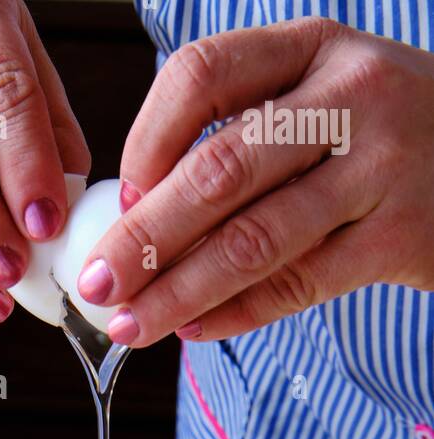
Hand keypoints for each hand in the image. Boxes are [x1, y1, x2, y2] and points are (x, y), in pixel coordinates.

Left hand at [75, 18, 433, 346]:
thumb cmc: (380, 139)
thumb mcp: (321, 99)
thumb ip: (244, 134)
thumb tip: (136, 214)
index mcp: (312, 48)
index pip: (201, 75)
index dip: (145, 141)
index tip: (118, 199)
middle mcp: (350, 97)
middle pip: (218, 171)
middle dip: (143, 239)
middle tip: (98, 286)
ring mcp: (381, 166)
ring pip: (254, 239)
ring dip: (179, 291)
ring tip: (132, 324)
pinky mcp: (401, 236)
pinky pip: (299, 285)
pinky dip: (236, 314)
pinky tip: (194, 330)